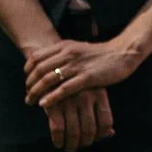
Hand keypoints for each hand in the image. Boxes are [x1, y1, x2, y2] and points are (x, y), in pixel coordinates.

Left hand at [23, 38, 140, 109]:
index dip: (27, 71)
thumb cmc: (101, 54)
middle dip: (29, 85)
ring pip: (48, 80)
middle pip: (39, 70)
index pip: (36, 57)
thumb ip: (62, 55)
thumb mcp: (78, 49)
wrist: (124, 53)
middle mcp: (68, 54)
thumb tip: (46, 66)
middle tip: (27, 96)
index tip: (27, 81)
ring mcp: (77, 66)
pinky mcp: (87, 77)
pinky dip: (51, 97)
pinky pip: (64, 89)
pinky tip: (44, 104)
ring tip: (31, 102)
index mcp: (64, 46)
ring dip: (35, 93)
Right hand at [42, 86, 114, 151]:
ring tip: (69, 148)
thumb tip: (110, 134)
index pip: (106, 123)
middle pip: (90, 130)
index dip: (101, 136)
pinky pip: (58, 129)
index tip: (94, 140)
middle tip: (79, 147)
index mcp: (100, 94)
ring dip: (72, 145)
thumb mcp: (93, 93)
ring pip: (74, 133)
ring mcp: (69, 100)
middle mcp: (86, 97)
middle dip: (85, 143)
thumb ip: (101, 112)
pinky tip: (58, 143)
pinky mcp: (53, 104)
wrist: (50, 70)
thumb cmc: (75, 86)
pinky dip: (58, 141)